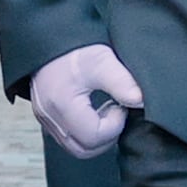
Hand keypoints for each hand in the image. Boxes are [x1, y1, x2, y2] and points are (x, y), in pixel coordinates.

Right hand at [33, 41, 144, 156]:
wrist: (47, 37)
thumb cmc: (73, 48)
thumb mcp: (102, 60)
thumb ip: (123, 82)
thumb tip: (141, 100)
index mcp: (63, 105)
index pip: (93, 137)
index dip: (114, 126)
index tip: (120, 106)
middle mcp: (50, 116)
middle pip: (83, 150)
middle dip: (106, 137)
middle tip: (115, 113)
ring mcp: (45, 119)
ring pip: (75, 148)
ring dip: (95, 137)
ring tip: (105, 112)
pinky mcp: (45, 117)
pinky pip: (66, 139)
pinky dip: (83, 133)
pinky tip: (92, 112)